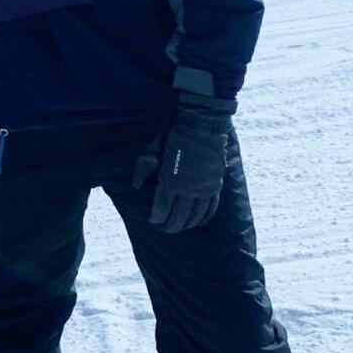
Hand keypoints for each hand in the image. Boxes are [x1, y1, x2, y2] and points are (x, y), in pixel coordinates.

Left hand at [134, 97, 233, 233]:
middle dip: (171, 225)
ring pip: (196, 215)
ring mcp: (204, 188)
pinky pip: (211, 207)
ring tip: (181, 228)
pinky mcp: (216, 184)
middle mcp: (189, 188)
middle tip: (166, 229)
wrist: (202, 123)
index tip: (154, 221)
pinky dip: (205, 217)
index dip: (157, 217)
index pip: (162, 207)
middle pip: (179, 216)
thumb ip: (143, 169)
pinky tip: (199, 221)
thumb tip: (136, 185)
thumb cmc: (173, 134)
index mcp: (171, 180)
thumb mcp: (152, 149)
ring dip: (187, 224)